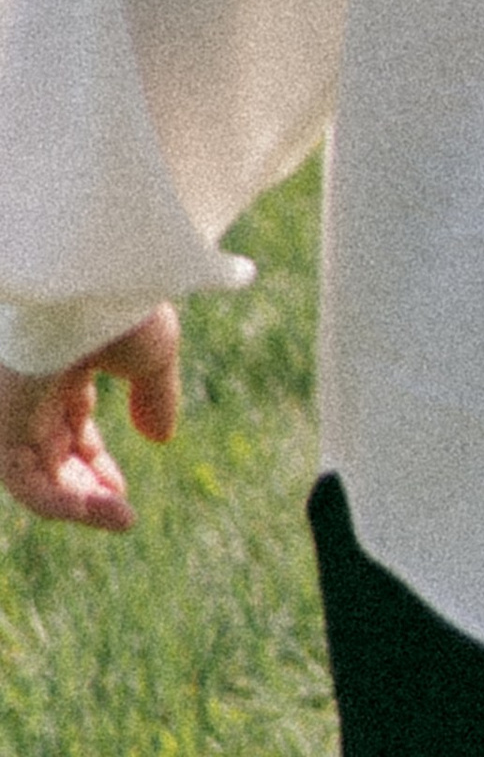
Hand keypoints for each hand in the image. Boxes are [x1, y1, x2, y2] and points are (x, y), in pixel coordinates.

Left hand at [0, 308, 181, 529]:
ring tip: (119, 516)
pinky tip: (100, 508)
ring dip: (77, 501)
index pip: (69, 422)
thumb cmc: (123, 300)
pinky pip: (24, 481)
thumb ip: (155, 394)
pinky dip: (60, 501)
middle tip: (120, 511)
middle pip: (50, 454)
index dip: (94, 461)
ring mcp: (15, 405)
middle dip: (85, 487)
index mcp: (64, 357)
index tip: (122, 492)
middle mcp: (33, 385)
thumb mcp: (152, 351)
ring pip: (35, 474)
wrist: (91, 276)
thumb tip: (159, 438)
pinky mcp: (3, 426)